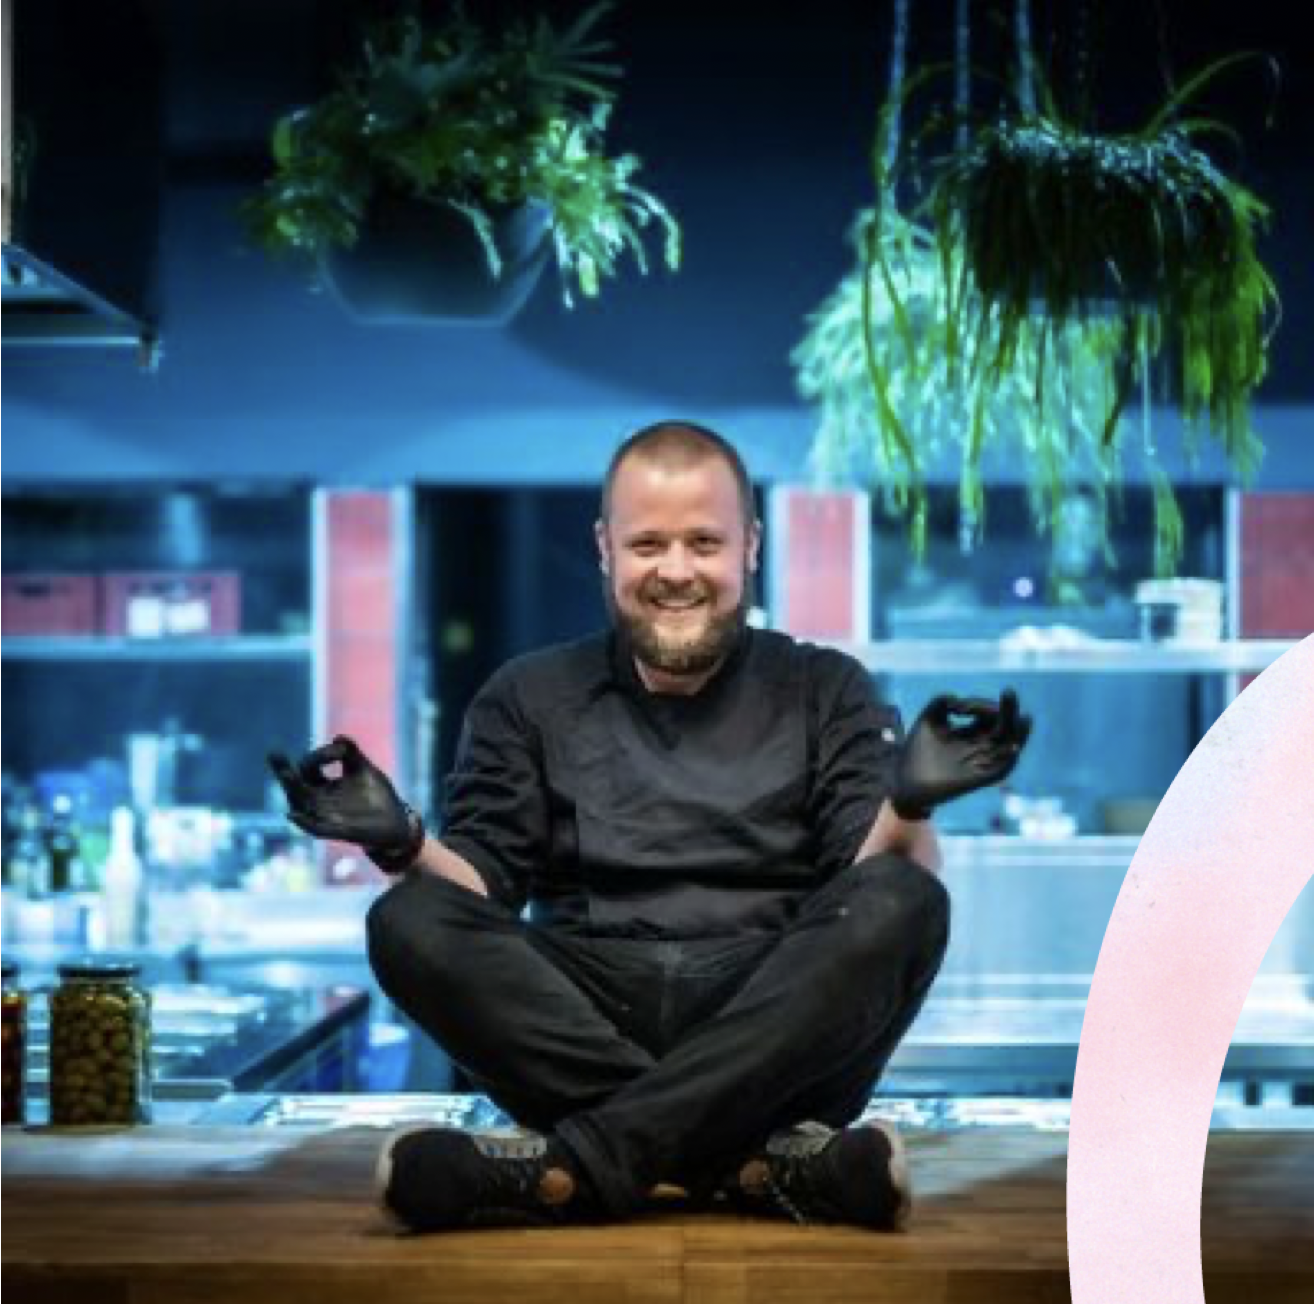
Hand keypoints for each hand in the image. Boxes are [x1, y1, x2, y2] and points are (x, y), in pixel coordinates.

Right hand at [267, 736, 414, 852]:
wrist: (397, 823)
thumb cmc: (377, 796)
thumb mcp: (364, 769)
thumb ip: (351, 754)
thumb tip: (338, 737)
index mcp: (324, 785)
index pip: (308, 768)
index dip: (319, 756)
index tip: (341, 750)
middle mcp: (319, 801)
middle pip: (295, 785)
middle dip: (284, 770)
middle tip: (273, 753)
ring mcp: (327, 817)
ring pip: (302, 804)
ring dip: (293, 789)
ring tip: (286, 773)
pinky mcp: (339, 832)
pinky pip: (316, 829)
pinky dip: (304, 823)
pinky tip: (293, 814)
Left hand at [891, 689, 1031, 820]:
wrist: (904, 780)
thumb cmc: (916, 750)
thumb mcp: (928, 720)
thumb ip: (941, 702)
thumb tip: (958, 698)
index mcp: (969, 733)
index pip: (986, 715)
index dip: (980, 705)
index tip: (960, 705)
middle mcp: (979, 747)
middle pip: (1002, 727)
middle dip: (1008, 710)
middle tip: (1009, 692)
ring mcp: (980, 763)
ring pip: (1008, 747)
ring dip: (1018, 733)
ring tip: (1023, 717)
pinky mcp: (978, 780)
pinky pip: (1000, 770)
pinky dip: (1008, 760)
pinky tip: (1014, 746)